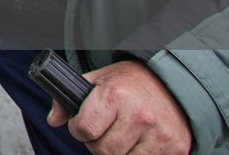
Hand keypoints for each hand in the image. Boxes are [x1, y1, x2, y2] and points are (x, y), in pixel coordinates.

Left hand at [47, 60, 191, 153]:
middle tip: (105, 130)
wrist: (171, 84)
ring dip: (118, 151)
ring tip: (123, 133)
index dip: (78, 129)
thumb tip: (53, 120)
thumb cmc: (129, 83)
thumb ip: (69, 99)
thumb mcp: (97, 80)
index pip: (84, 129)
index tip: (83, 124)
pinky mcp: (174, 148)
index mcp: (115, 96)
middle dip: (97, 143)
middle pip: (103, 151)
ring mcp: (158, 134)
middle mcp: (138, 116)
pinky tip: (139, 140)